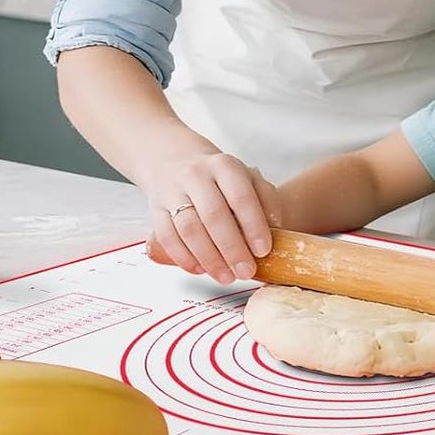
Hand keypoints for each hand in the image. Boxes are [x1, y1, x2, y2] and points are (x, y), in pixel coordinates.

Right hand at [144, 137, 280, 284]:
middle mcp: (196, 176)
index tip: (263, 250)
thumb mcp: (245, 176)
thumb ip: (265, 199)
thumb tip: (278, 229)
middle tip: (246, 271)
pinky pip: (167, 237)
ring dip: (209, 258)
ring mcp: (172, 192)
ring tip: (226, 277)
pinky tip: (200, 270)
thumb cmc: (217, 176)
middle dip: (232, 249)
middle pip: (214, 215)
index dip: (253, 225)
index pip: (241, 196)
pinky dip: (184, 257)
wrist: (171, 158)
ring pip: (189, 229)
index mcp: (224, 166)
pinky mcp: (155, 209)